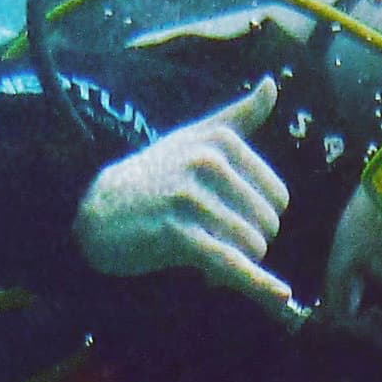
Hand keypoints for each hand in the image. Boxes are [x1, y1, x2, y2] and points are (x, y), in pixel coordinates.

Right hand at [73, 76, 304, 321]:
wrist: (100, 211)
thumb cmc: (155, 175)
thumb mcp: (195, 137)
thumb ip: (239, 116)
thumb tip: (272, 84)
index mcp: (221, 141)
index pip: (277, 196)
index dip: (258, 218)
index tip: (229, 222)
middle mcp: (209, 164)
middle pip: (266, 225)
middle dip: (246, 244)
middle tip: (211, 242)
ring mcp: (192, 199)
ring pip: (250, 247)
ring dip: (232, 265)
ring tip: (201, 258)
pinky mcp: (177, 234)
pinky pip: (229, 263)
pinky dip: (257, 284)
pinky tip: (280, 298)